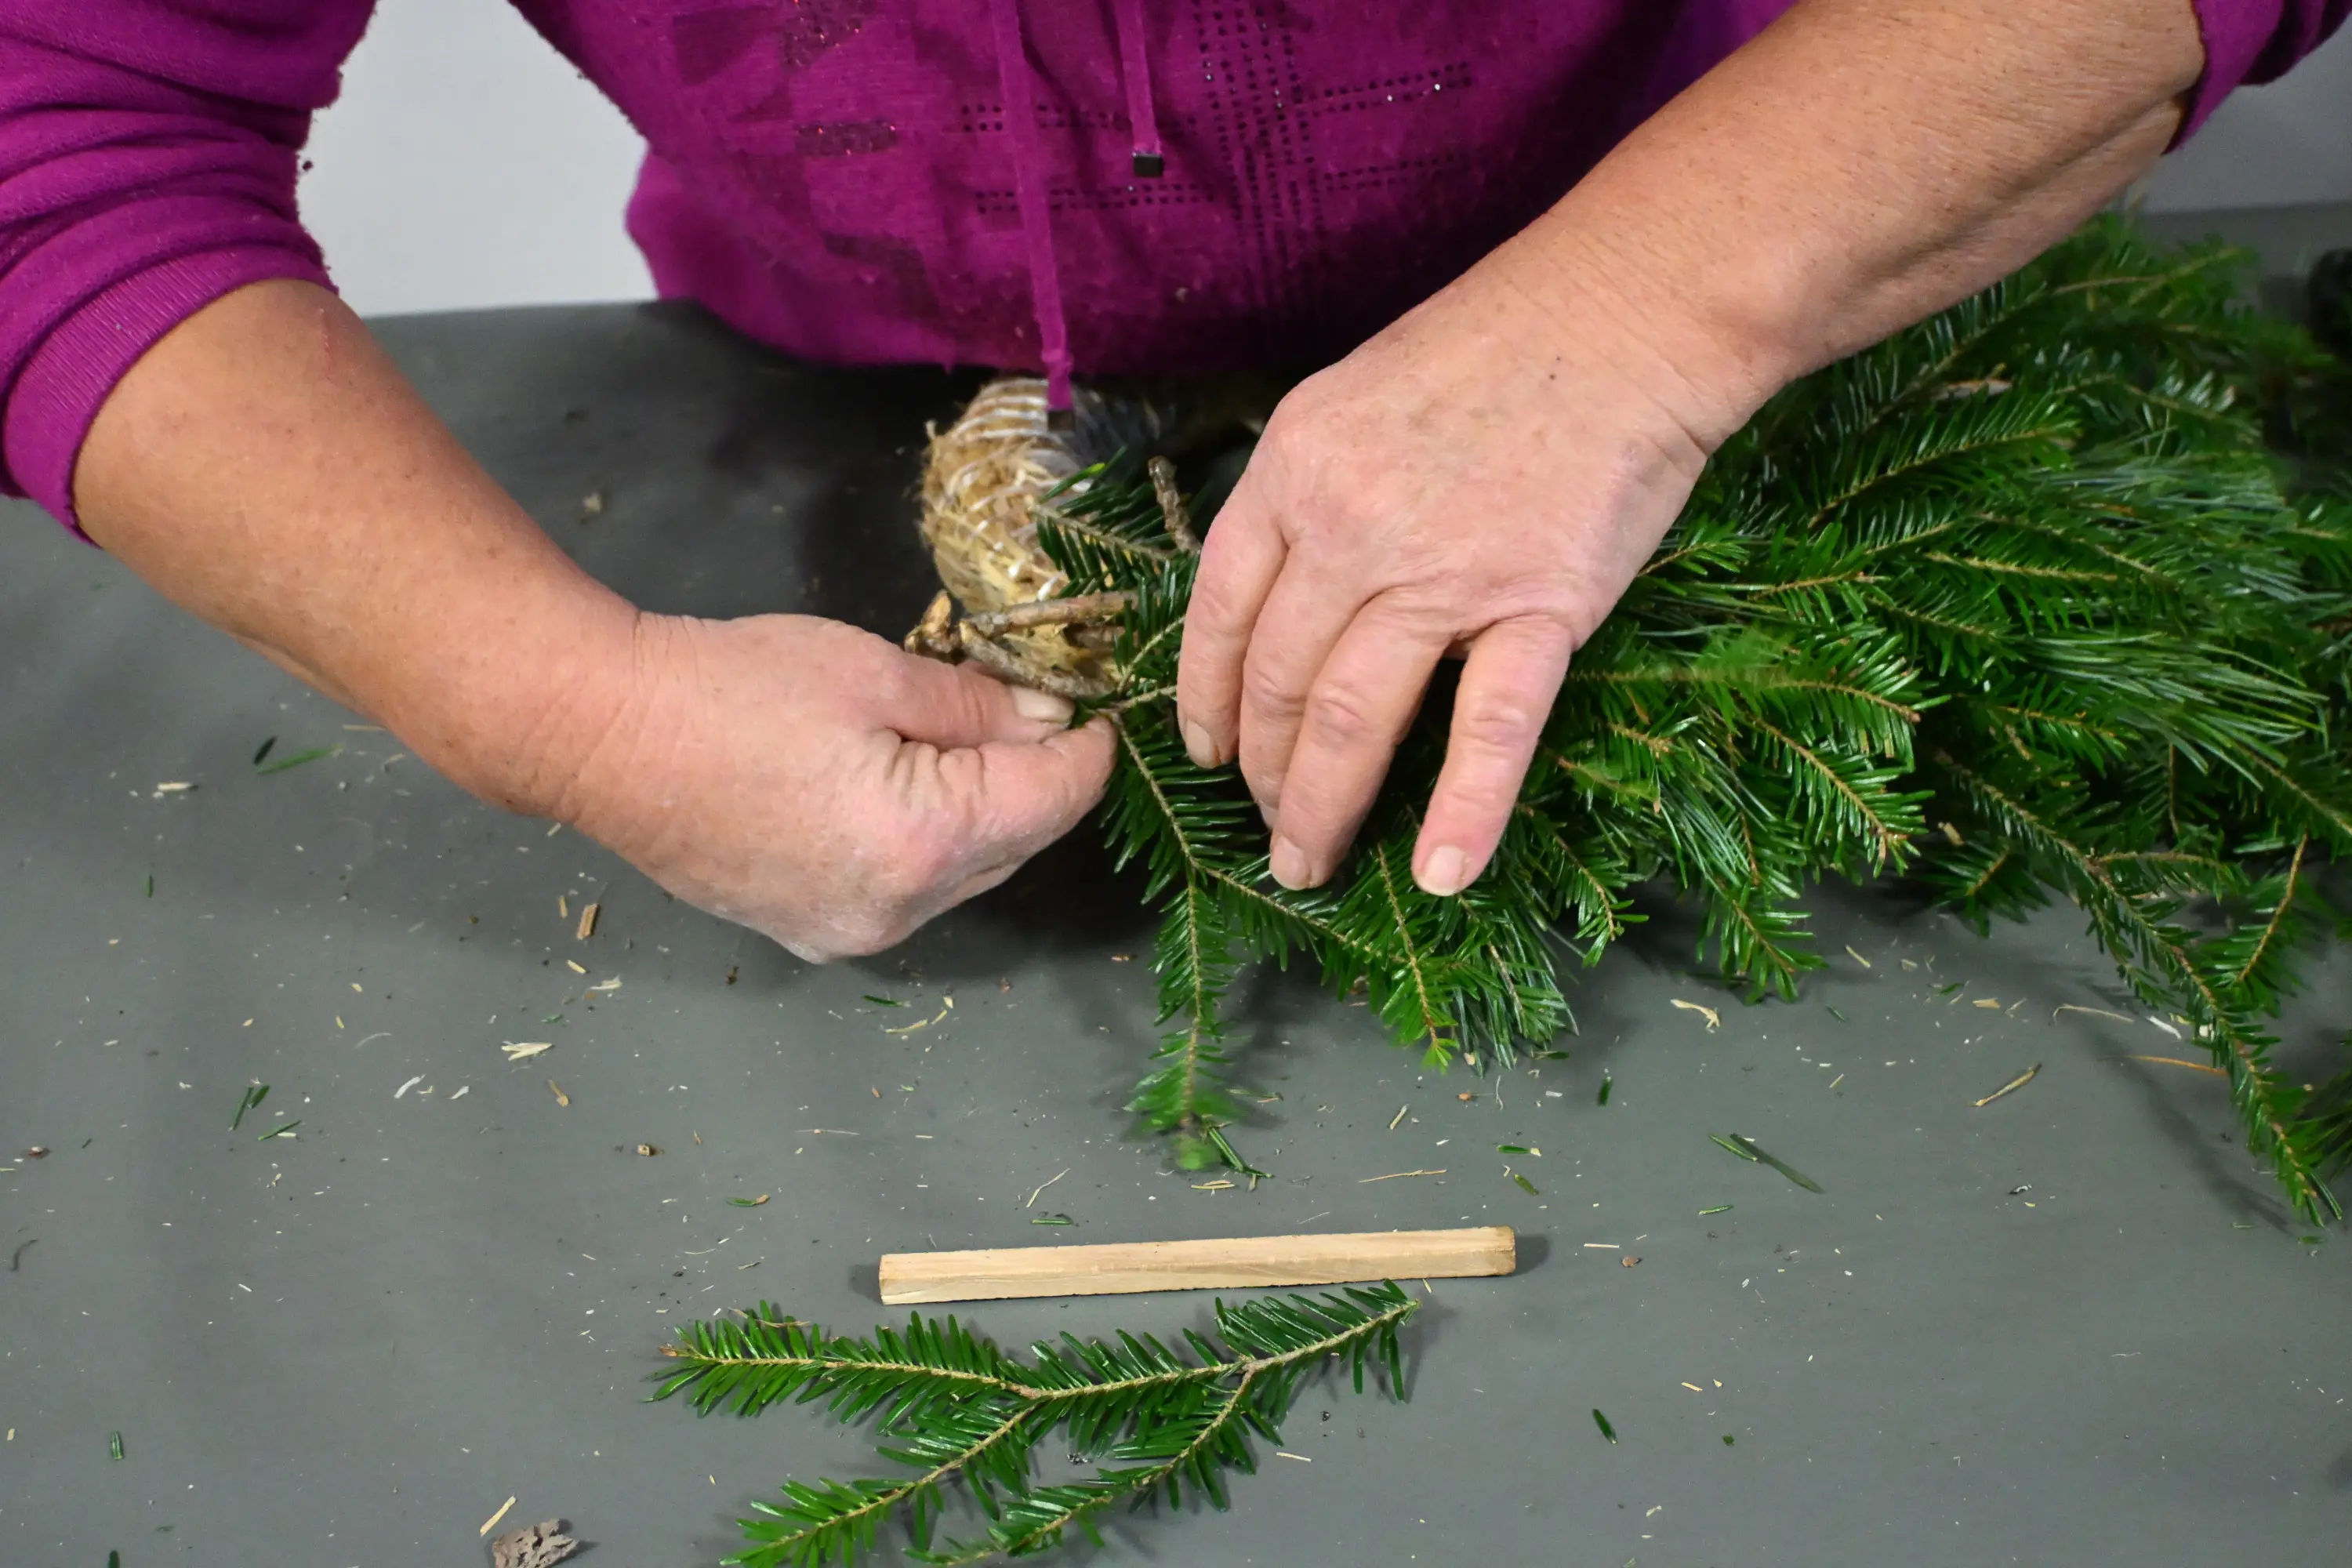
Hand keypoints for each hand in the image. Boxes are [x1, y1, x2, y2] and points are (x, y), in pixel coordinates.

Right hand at [556, 614, 1113, 960]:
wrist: (601, 735)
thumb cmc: (729, 689)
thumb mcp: (876, 674)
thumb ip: (977, 707)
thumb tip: (1048, 720)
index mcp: (924, 843)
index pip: (1052, 802)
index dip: (1087, 752)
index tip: (1097, 712)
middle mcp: (897, 910)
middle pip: (1015, 846)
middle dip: (1034, 781)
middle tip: (1030, 711)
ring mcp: (851, 933)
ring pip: (963, 875)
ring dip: (978, 815)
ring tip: (951, 743)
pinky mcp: (813, 932)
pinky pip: (906, 891)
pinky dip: (923, 843)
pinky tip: (897, 786)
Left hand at [1174, 246, 1755, 896]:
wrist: (1631, 312)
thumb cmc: (1497, 344)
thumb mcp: (1354, 394)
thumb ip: (1307, 493)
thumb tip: (1278, 591)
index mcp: (1292, 469)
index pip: (1218, 613)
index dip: (1205, 697)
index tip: (1206, 750)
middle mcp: (1349, 526)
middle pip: (1278, 682)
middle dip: (1262, 773)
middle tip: (1268, 827)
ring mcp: (1445, 571)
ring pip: (1353, 720)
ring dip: (1322, 808)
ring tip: (1312, 864)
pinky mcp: (1541, 606)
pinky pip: (1489, 732)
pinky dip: (1463, 813)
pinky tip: (1440, 875)